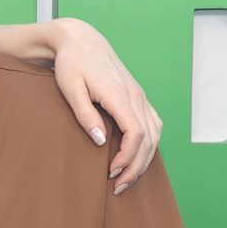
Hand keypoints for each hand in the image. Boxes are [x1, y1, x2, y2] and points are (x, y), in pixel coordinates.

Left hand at [48, 19, 163, 194]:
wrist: (81, 40)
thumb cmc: (71, 64)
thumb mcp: (71, 89)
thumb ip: (85, 115)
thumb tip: (100, 142)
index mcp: (120, 94)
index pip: (137, 133)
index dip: (127, 158)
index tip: (111, 173)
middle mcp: (136, 95)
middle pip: (149, 139)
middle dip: (136, 167)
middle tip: (118, 187)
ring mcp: (140, 95)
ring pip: (156, 133)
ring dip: (145, 159)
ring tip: (127, 178)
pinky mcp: (138, 96)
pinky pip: (153, 124)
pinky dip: (149, 145)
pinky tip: (137, 158)